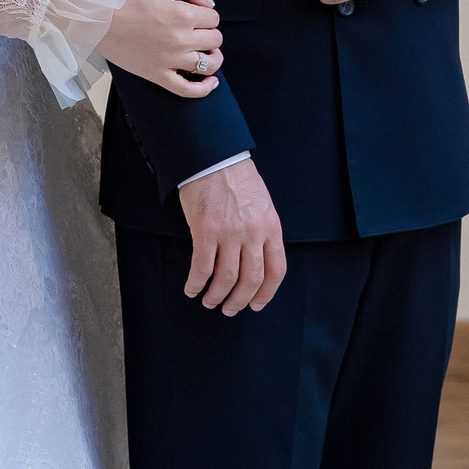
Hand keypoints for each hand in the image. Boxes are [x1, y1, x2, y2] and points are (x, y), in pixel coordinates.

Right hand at [94, 0, 222, 97]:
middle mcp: (179, 39)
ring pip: (208, 65)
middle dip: (209, 32)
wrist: (92, 18)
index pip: (213, 18)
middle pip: (214, 40)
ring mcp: (168, 60)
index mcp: (182, 14)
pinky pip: (186, 90)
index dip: (206, 14)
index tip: (195, 13)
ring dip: (213, 57)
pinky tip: (211, 83)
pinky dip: (203, 89)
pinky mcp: (156, 75)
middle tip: (197, 29)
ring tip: (207, 52)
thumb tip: (208, 3)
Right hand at [177, 158, 285, 314]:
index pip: (276, 270)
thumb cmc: (238, 180)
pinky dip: (196, 283)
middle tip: (229, 309)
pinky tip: (192, 288)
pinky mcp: (206, 231)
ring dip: (216, 295)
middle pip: (251, 279)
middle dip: (239, 301)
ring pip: (226, 278)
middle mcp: (254, 233)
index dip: (266, 293)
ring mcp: (230, 233)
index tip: (256, 304)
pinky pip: (202, 267)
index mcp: (271, 227)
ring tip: (209, 301)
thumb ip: (263, 232)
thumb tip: (257, 261)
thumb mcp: (263, 205)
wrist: (216, 158)